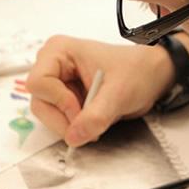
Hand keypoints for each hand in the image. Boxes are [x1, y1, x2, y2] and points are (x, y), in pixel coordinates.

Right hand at [26, 35, 174, 146]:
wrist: (151, 76)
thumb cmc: (137, 71)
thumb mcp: (118, 93)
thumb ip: (96, 116)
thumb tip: (73, 137)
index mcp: (59, 51)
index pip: (38, 83)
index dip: (59, 102)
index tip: (81, 110)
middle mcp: (52, 65)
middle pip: (39, 102)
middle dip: (63, 119)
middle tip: (89, 124)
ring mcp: (57, 82)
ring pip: (46, 113)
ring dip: (69, 125)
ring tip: (94, 121)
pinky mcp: (63, 97)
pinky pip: (57, 119)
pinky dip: (73, 126)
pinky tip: (91, 120)